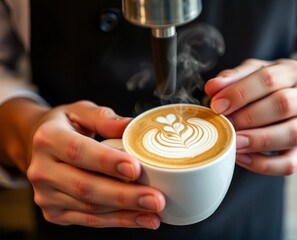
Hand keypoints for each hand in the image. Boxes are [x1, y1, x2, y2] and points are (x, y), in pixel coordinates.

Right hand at [27, 100, 165, 228]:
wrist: (39, 145)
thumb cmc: (66, 126)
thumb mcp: (81, 111)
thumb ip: (103, 118)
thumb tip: (131, 125)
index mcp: (48, 139)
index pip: (78, 151)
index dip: (107, 162)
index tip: (135, 169)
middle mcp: (42, 170)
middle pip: (85, 187)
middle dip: (124, 196)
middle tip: (155, 198)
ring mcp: (46, 195)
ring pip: (90, 208)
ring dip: (125, 213)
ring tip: (154, 211)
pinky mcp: (54, 213)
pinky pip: (89, 220)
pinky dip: (117, 221)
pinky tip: (140, 218)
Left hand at [204, 59, 296, 175]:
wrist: (293, 101)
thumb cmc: (267, 87)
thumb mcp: (251, 73)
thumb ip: (232, 78)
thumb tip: (212, 87)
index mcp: (294, 73)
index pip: (268, 79)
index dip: (239, 93)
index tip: (217, 105)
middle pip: (282, 105)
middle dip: (247, 117)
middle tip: (225, 124)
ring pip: (291, 134)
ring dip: (257, 140)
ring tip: (233, 142)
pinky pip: (288, 163)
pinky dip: (263, 164)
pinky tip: (242, 158)